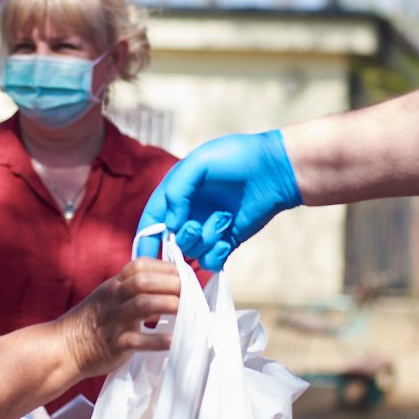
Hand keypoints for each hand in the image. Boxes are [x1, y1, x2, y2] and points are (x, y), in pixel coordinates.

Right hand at [60, 258, 179, 377]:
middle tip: (189, 291)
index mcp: (114, 285)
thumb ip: (134, 291)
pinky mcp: (115, 344)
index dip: (163, 267)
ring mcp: (114, 321)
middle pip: (142, 281)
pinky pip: (138, 340)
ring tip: (185, 309)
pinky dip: (157, 340)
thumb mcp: (110, 298)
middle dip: (168, 283)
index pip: (138, 265)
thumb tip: (168, 288)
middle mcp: (114, 299)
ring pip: (141, 305)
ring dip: (166, 305)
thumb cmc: (93, 323)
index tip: (182, 274)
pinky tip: (173, 341)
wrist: (64, 348)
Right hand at [136, 131, 301, 267]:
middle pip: (170, 242)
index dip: (145, 239)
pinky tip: (227, 238)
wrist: (275, 169)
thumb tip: (171, 224)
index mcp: (177, 194)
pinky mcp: (227, 241)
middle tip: (195, 226)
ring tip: (222, 220)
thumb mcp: (199, 163)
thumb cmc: (236, 158)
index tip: (143, 257)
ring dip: (204, 241)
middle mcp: (189, 213)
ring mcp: (208, 229)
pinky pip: (211, 261)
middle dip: (180, 240)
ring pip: (192, 253)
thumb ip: (177, 190)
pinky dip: (216, 254)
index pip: (152, 221)